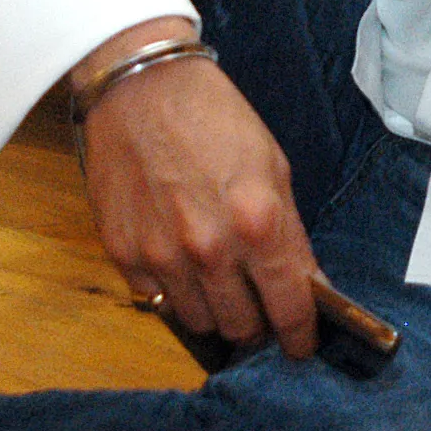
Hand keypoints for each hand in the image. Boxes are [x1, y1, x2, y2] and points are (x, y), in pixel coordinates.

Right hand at [74, 20, 324, 358]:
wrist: (141, 87)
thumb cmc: (214, 118)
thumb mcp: (274, 167)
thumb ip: (290, 234)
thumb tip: (307, 286)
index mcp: (259, 222)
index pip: (289, 307)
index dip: (301, 335)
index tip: (302, 344)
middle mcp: (210, 248)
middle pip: (242, 327)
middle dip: (258, 325)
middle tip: (260, 308)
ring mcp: (162, 256)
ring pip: (200, 322)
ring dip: (216, 313)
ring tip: (220, 285)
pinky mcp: (123, 254)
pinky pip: (157, 302)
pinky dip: (174, 295)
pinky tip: (181, 266)